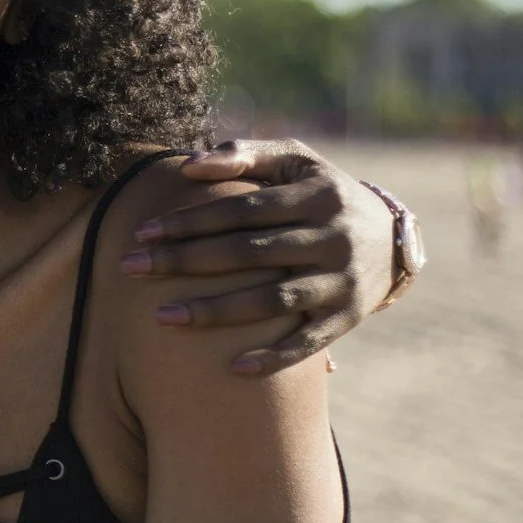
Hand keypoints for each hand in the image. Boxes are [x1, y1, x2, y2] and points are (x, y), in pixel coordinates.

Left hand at [121, 139, 400, 374]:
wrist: (393, 237)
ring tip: (161, 318)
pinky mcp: (349, 318)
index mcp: (316, 196)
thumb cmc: (322, 192)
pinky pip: (309, 344)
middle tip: (129, 268)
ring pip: (272, 301)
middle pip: (248, 253)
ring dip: (216, 311)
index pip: (242, 209)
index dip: (191, 220)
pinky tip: (233, 368)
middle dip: (186, 261)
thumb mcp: (295, 161)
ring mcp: (342, 282)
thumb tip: (189, 165)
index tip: (143, 232)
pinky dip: (274, 357)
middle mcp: (332, 239)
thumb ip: (244, 154)